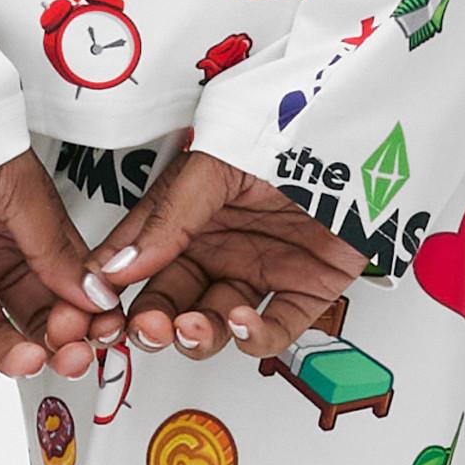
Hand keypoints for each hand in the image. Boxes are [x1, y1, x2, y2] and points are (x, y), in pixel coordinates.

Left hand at [0, 148, 102, 378]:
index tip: (99, 330)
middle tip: (70, 354)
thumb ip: (53, 244)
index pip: (63, 284)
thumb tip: (94, 294)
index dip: (83, 312)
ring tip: (29, 355)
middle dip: (55, 341)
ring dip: (12, 353)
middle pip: (29, 315)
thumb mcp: (16, 185)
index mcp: (21, 227)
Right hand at [80, 147, 365, 362]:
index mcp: (187, 213)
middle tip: (147, 328)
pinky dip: (254, 336)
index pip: (136, 260)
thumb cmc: (291, 128)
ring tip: (191, 326)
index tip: (97, 313)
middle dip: (153, 321)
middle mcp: (220, 244)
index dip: (112, 290)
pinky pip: (275, 328)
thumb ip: (168, 217)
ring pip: (216, 322)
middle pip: (171, 300)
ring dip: (197, 334)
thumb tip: (117, 267)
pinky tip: (241, 323)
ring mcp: (260, 269)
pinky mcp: (307, 290)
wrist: (368, 131)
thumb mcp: (213, 163)